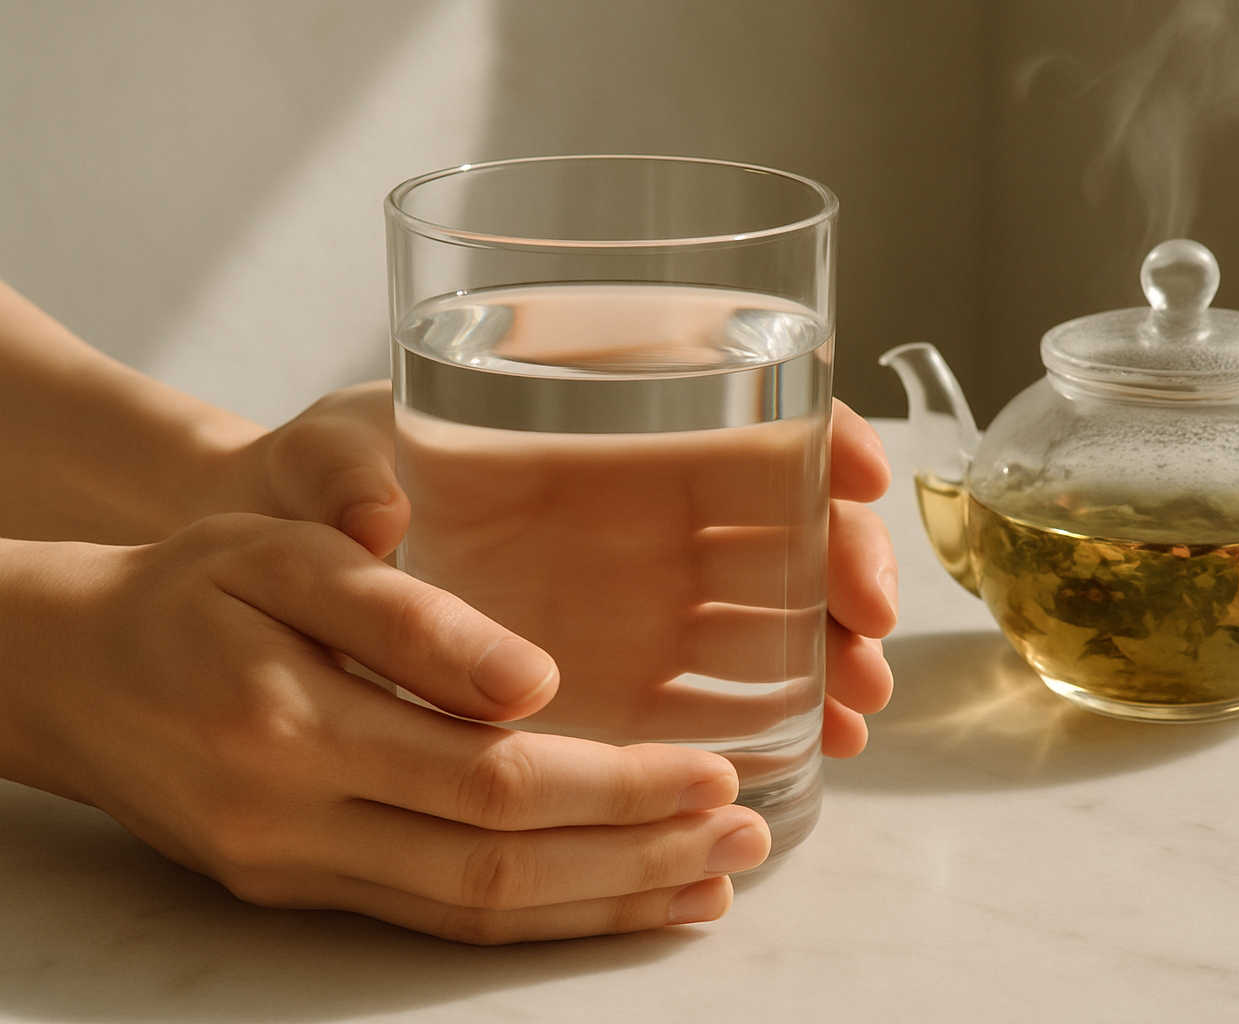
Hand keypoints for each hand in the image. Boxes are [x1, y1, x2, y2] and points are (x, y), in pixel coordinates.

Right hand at [0, 517, 769, 942]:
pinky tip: (603, 899)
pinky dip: (535, 917)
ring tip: (706, 884)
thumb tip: (536, 682)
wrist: (63, 665)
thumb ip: (408, 618)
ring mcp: (294, 870)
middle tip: (746, 839)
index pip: (495, 784)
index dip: (617, 789)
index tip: (715, 776)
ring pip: (474, 916)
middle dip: (637, 861)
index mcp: (297, 726)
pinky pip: (433, 920)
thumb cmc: (183, 586)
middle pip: (501, 871)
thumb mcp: (284, 555)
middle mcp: (296, 823)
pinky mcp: (296, 886)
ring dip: (602, 904)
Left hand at [244, 385, 896, 757]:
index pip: (737, 399)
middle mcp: (643, 493)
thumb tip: (376, 516)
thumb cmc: (317, 488)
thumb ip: (341, 472)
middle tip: (867, 632)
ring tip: (854, 711)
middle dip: (847, 563)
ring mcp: (647, 578)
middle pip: (786, 511)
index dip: (816, 425)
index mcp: (597, 416)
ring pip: (777, 599)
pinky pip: (730, 674)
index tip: (860, 474)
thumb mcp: (323, 456)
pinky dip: (785, 702)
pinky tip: (818, 742)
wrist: (293, 571)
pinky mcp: (635, 656)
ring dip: (834, 647)